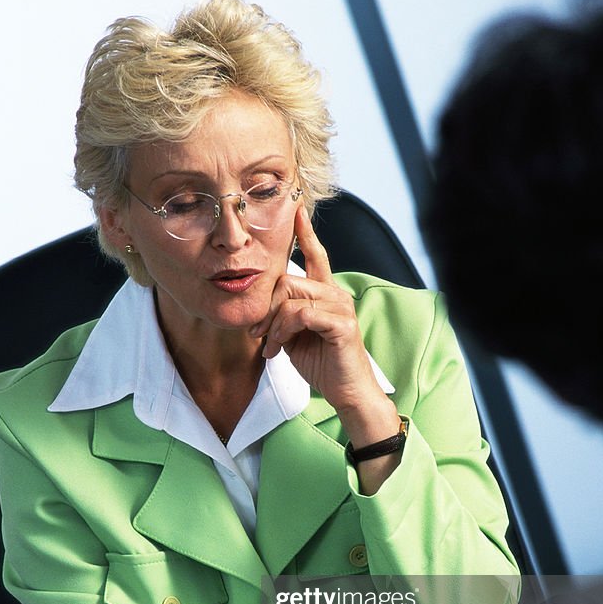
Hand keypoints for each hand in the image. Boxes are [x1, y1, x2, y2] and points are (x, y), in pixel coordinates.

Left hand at [250, 206, 385, 417]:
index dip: (307, 234)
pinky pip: (301, 315)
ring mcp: (341, 307)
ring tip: (269, 346)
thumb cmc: (321, 364)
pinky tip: (278, 349)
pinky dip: (283, 331)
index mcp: (326, 294)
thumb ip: (283, 315)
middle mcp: (336, 294)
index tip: (298, 211)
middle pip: (289, 280)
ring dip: (273, 324)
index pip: (317, 256)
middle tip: (256, 333)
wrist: (346, 392)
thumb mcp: (294, 336)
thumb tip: (260, 309)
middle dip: (266, 307)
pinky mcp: (342, 324)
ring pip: (292, 297)